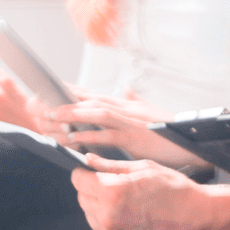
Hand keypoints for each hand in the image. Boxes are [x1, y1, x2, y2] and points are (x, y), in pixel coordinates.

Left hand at [47, 93, 202, 167]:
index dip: (67, 92)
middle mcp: (124, 108)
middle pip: (87, 100)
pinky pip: (107, 135)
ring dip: (71, 115)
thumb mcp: (149, 111)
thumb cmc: (169, 129)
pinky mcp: (134, 137)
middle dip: (61, 101)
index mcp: (124, 103)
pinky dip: (89, 137)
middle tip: (38, 104)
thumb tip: (126, 88)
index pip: (91, 94)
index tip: (45, 90)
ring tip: (49, 119)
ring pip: (94, 114)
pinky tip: (73, 140)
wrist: (191, 141)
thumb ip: (135, 99)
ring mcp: (129, 121)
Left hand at [69, 153, 229, 229]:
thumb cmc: (176, 191)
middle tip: (111, 181)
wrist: (195, 220)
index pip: (78, 180)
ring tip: (121, 197)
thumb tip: (90, 160)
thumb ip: (111, 165)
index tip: (90, 170)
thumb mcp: (144, 168)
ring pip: (88, 212)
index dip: (84, 172)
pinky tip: (124, 210)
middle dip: (90, 187)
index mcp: (113, 192)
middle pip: (81, 196)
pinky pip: (99, 226)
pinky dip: (105, 217)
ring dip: (96, 202)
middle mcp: (107, 215)